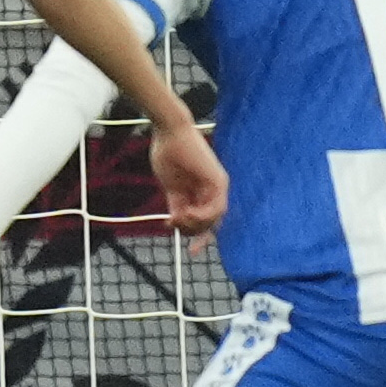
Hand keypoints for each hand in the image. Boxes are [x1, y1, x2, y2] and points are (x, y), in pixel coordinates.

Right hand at [149, 123, 227, 237]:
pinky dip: (201, 216)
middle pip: (212, 224)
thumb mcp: (171, 188)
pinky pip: (216, 208)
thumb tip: (177, 225)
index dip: (201, 238)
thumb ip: (177, 206)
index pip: (208, 222)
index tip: (192, 252)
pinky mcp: (218, 181)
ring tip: (178, 217)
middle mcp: (214, 191)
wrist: (168, 134)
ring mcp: (218, 186)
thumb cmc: (167, 155)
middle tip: (174, 224)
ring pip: (215, 219)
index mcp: (203, 193)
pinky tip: (186, 214)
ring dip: (196, 225)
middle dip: (194, 232)